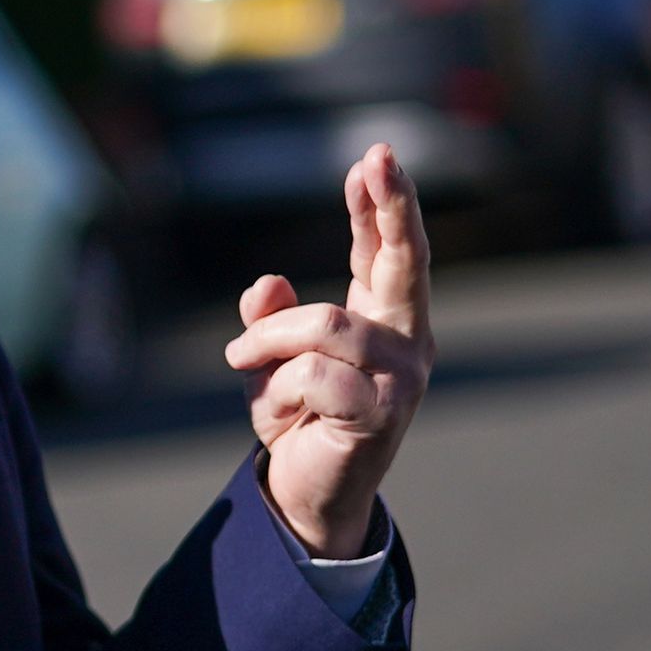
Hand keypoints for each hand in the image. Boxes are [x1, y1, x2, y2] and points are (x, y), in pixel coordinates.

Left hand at [223, 143, 433, 558]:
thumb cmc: (297, 417)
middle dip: (392, 208)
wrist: (306, 492)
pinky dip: (278, 388)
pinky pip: (314, 374)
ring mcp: (402, 379)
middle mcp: (408, 343)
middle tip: (380, 158)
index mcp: (385, 321)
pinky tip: (279, 413)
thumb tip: (268, 280)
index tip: (373, 158)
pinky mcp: (383, 414)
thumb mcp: (270, 359)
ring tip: (242, 362)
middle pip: (405, 263)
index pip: (385, 252)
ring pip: (325, 325)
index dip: (381, 205)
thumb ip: (270, 317)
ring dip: (269, 343)